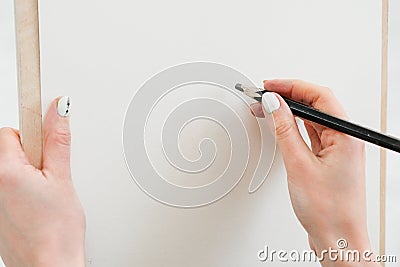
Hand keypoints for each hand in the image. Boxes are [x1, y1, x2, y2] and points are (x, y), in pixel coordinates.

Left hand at [0, 97, 85, 266]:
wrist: (50, 265)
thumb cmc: (55, 233)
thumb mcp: (63, 179)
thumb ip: (59, 140)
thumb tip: (59, 109)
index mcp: (5, 172)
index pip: (11, 131)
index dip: (33, 129)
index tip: (43, 117)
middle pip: (9, 148)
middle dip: (31, 153)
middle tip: (49, 170)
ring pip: (10, 168)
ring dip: (29, 170)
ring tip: (46, 189)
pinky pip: (9, 186)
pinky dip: (24, 186)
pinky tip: (39, 200)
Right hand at [251, 80, 378, 265]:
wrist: (336, 239)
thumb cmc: (329, 211)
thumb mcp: (299, 165)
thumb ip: (284, 130)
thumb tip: (273, 105)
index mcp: (345, 136)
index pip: (319, 96)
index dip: (291, 86)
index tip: (269, 86)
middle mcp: (344, 139)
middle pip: (315, 104)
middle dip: (288, 96)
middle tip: (263, 95)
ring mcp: (336, 149)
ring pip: (311, 119)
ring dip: (289, 111)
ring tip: (265, 108)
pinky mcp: (327, 159)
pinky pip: (310, 134)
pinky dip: (293, 127)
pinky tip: (279, 125)